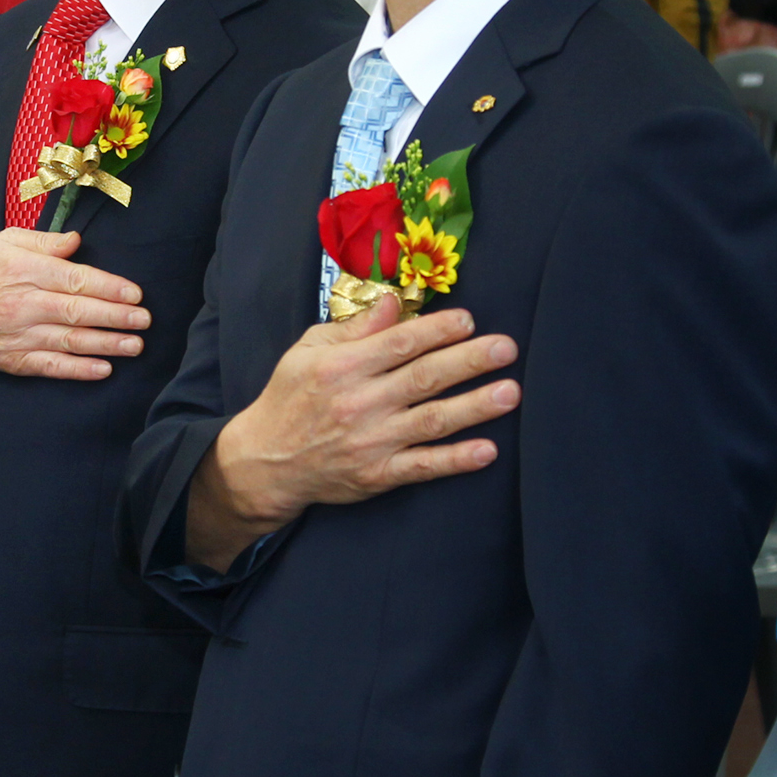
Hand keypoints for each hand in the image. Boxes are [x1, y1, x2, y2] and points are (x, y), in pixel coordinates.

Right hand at [0, 229, 149, 379]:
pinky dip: (78, 370)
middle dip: (115, 317)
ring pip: (69, 341)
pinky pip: (51, 366)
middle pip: (76, 311)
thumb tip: (76, 241)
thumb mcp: (4, 242)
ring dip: (106, 345)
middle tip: (144, 320)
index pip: (73, 279)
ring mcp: (18, 335)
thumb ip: (43, 241)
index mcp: (22, 270)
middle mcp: (21, 304)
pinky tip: (104, 369)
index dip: (107, 288)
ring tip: (135, 345)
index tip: (134, 293)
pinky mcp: (14, 360)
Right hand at [186, 297, 520, 570]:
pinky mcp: (378, 475)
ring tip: (510, 392)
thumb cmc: (289, 398)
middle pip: (424, 377)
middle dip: (469, 360)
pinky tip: (487, 449)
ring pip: (432, 420)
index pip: (399, 343)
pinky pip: (424, 466)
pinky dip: (456, 459)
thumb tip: (394, 301)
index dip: (437, 330)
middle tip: (506, 348)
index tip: (468, 320)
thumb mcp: (307, 351)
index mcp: (341, 367)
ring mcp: (371, 441)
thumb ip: (354, 328)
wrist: (266, 461)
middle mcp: (359, 402)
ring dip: (475, 406)